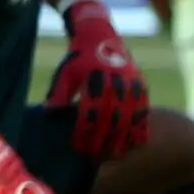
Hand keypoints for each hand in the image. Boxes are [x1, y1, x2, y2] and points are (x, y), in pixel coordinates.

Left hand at [47, 0, 150, 159]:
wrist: (101, 36)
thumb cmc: (78, 58)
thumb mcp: (65, 72)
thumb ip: (58, 93)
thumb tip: (49, 114)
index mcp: (95, 82)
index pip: (90, 114)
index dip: (85, 133)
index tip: (78, 147)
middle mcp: (116, 85)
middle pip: (111, 121)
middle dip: (103, 141)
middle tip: (94, 157)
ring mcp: (132, 87)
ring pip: (130, 119)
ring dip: (123, 139)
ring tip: (115, 155)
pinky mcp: (142, 88)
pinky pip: (144, 112)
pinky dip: (141, 129)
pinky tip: (135, 144)